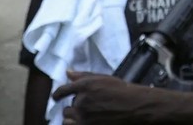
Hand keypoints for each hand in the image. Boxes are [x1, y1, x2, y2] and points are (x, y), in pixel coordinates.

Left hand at [54, 71, 168, 124]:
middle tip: (87, 109)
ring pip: (67, 119)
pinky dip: (76, 124)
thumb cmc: (123, 91)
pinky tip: (85, 122)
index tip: (56, 98)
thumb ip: (84, 76)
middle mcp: (81, 101)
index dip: (57, 95)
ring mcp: (83, 117)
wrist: (135, 107)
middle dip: (75, 108)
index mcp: (84, 85)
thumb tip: (68, 73)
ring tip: (85, 117)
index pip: (62, 91)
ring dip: (74, 118)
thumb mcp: (104, 78)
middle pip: (68, 107)